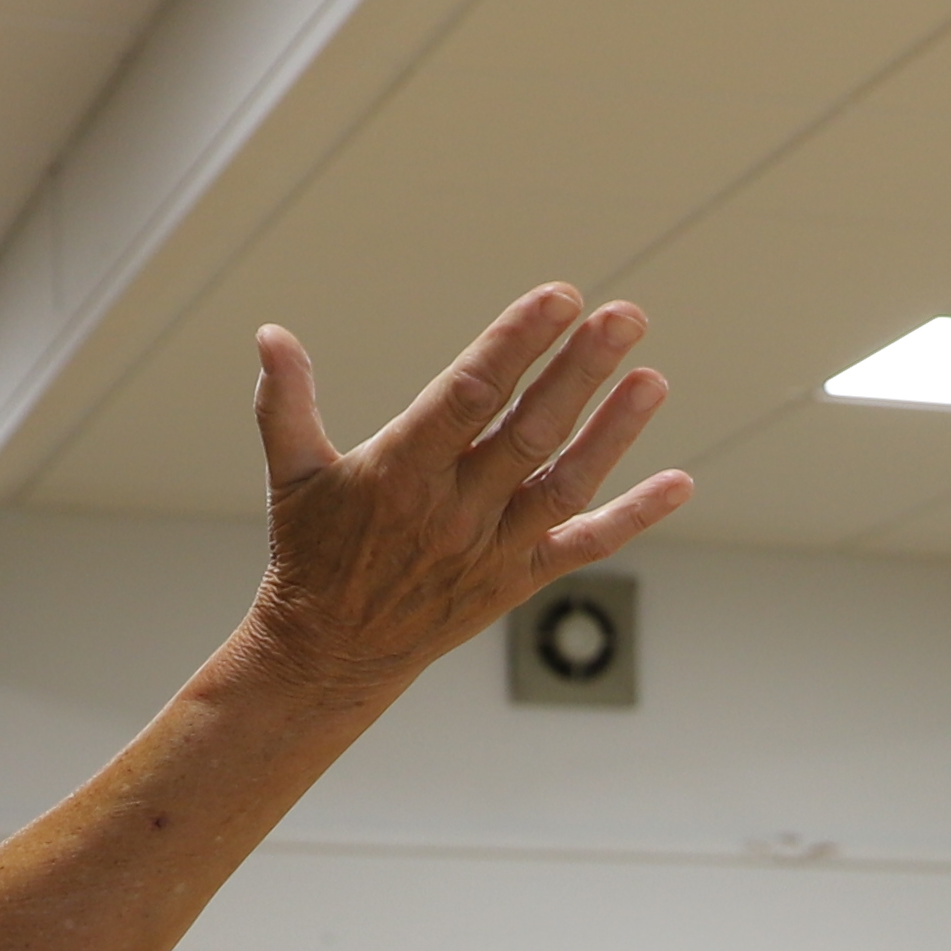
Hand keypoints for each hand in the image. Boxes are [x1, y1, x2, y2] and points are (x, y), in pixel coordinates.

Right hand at [231, 285, 691, 698]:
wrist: (331, 654)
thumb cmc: (312, 552)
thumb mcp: (291, 474)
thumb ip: (285, 401)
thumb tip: (269, 333)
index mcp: (399, 471)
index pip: (468, 394)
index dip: (516, 342)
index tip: (560, 296)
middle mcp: (454, 511)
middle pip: (529, 430)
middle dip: (579, 370)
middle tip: (625, 315)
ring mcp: (493, 550)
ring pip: (565, 484)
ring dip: (614, 432)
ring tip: (655, 376)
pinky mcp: (518, 581)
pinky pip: (585, 545)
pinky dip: (635, 516)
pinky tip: (680, 482)